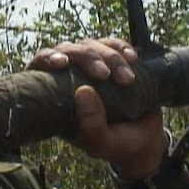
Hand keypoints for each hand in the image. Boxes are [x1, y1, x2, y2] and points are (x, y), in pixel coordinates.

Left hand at [27, 37, 165, 177]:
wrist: (148, 140)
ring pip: (91, 45)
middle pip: (69, 51)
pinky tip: (133, 58)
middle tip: (107, 75)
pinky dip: (122, 48)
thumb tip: (82, 91)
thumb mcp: (104, 144)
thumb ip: (92, 127)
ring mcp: (91, 68)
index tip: (62, 63)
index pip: (41, 69)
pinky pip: (112, 44)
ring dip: (111, 56)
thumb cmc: (118, 144)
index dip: (47, 59)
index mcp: (58, 98)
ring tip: (129, 79)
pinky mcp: (111, 61)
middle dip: (88, 58)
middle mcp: (70, 78)